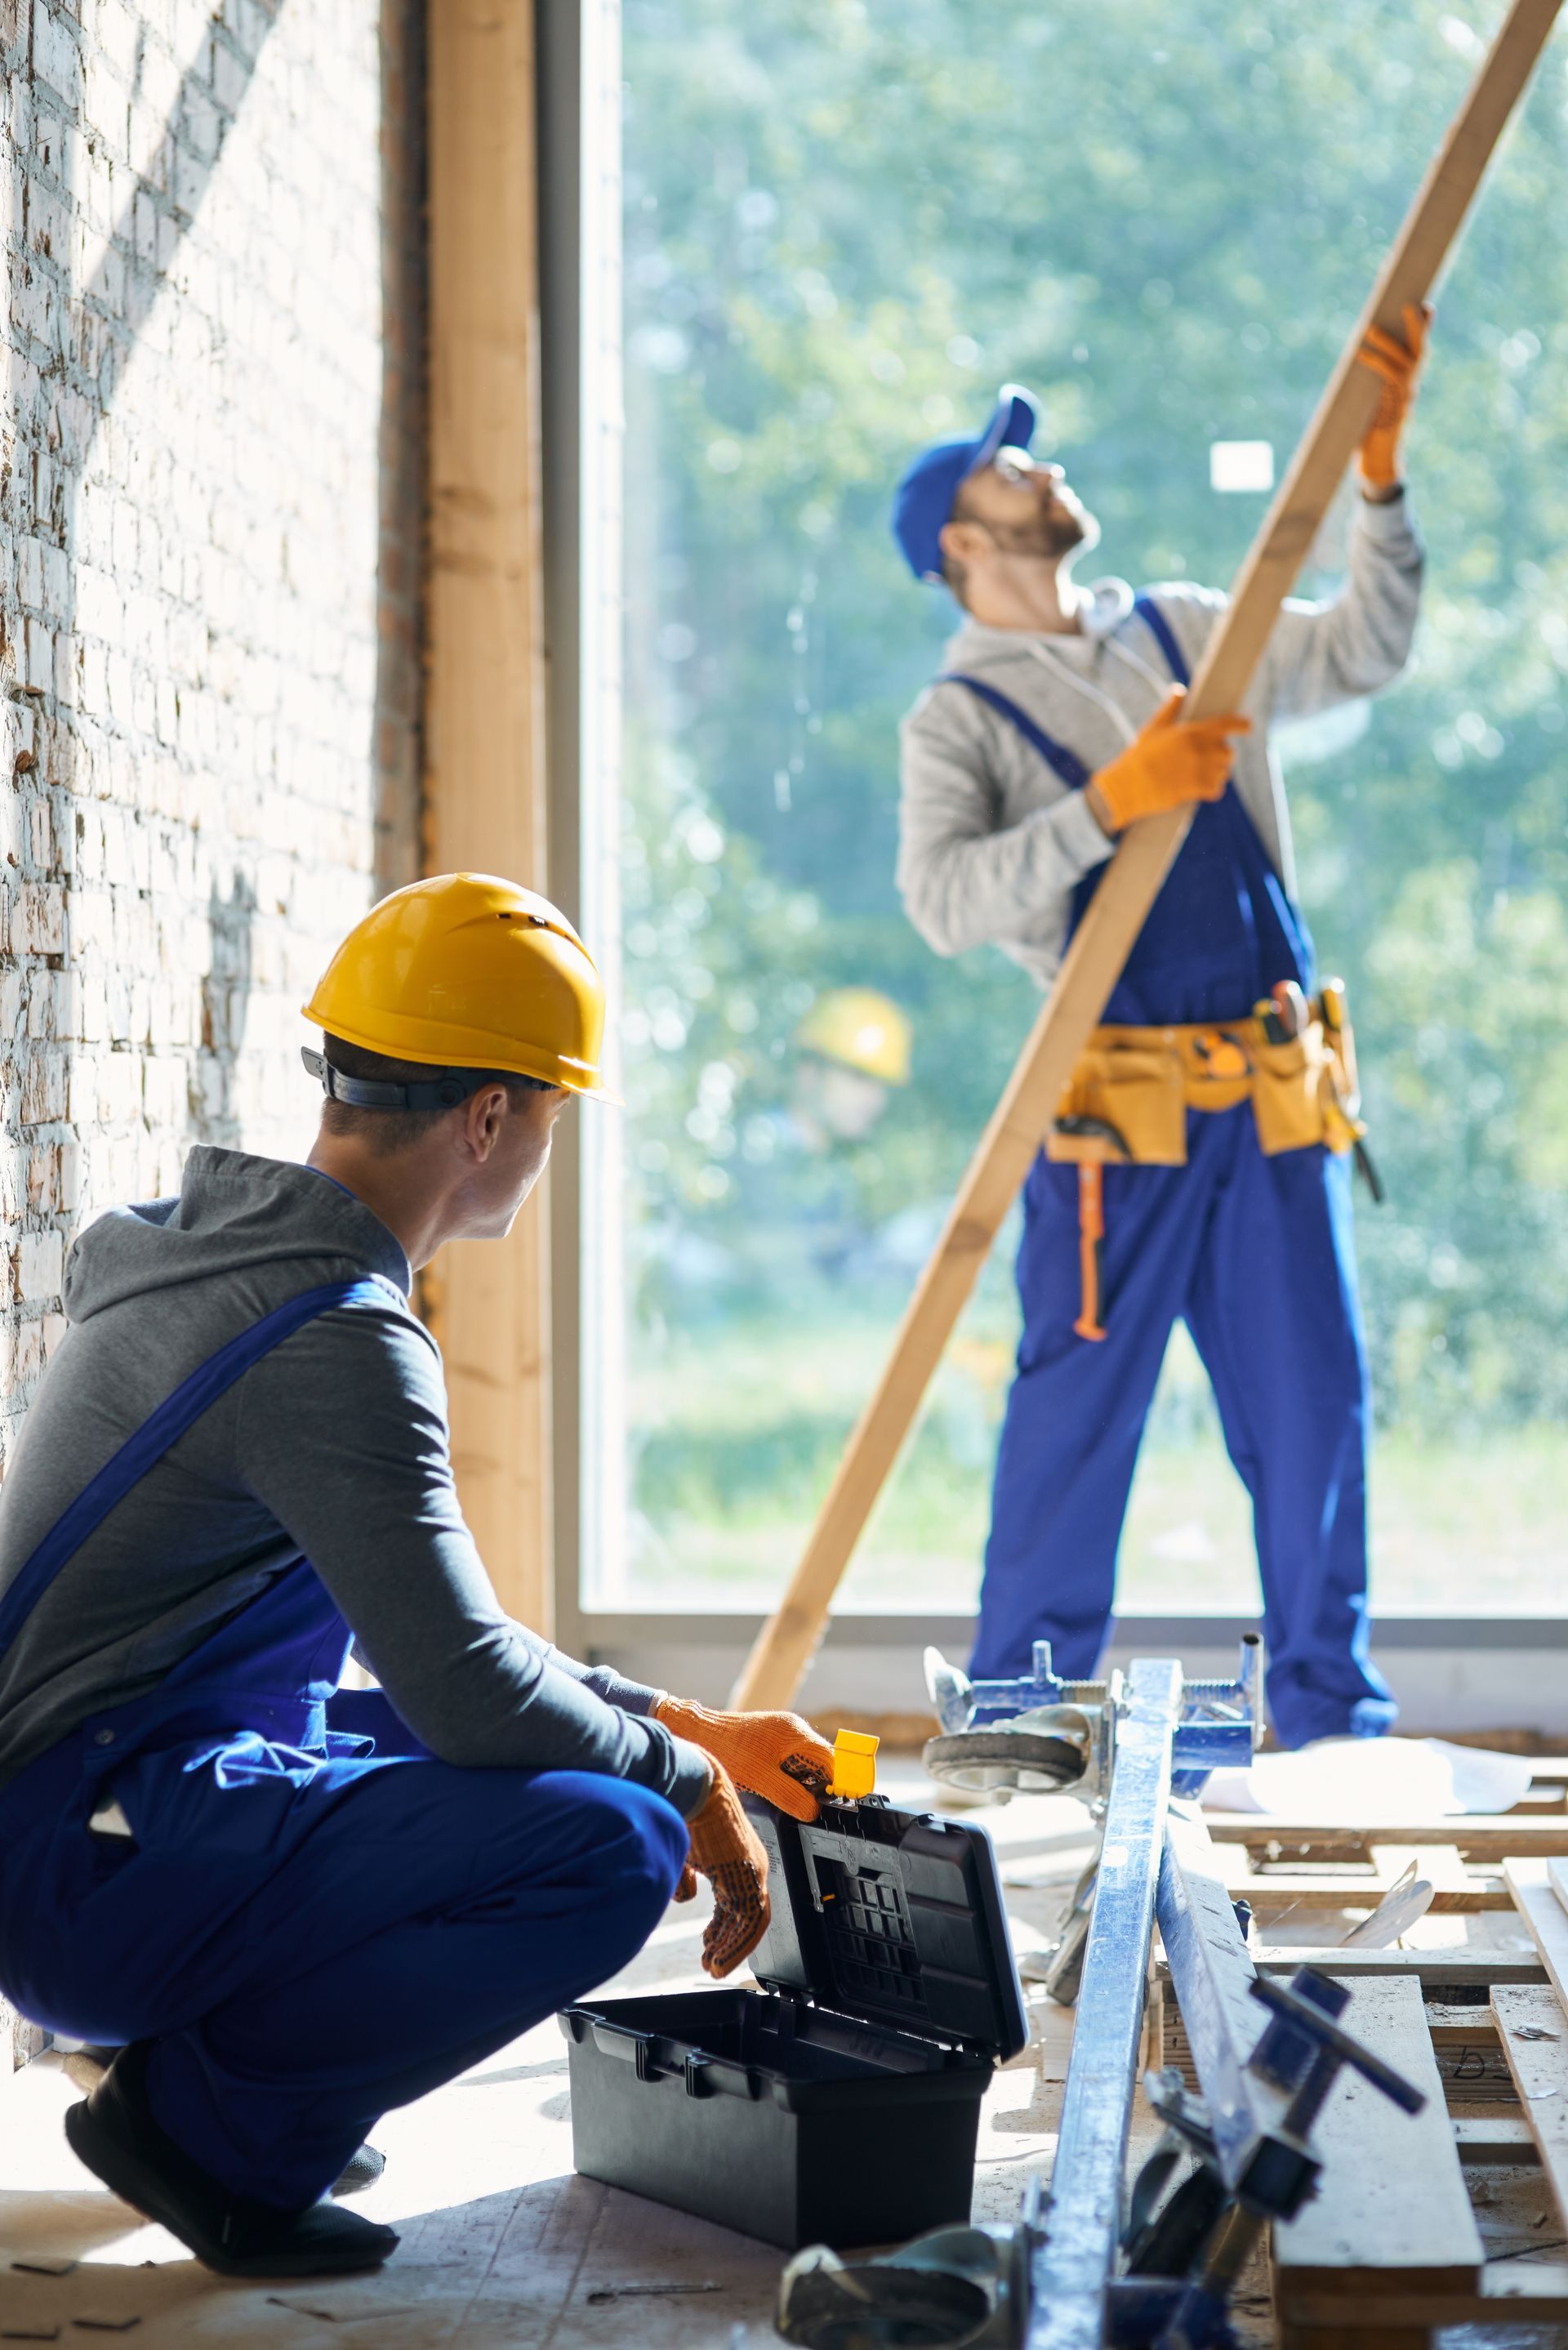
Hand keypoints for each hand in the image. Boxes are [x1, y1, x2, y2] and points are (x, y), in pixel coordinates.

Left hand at [653, 1695, 834, 1821]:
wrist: (696, 1733)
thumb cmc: (727, 1753)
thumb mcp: (761, 1780)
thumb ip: (791, 1796)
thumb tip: (814, 1811)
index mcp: (796, 1734)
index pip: (832, 1759)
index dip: (842, 1781)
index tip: (846, 1801)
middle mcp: (792, 1728)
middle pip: (822, 1759)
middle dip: (823, 1783)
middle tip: (819, 1807)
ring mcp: (781, 1732)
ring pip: (806, 1760)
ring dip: (807, 1781)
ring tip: (799, 1801)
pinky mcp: (769, 1738)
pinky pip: (791, 1758)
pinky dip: (792, 1775)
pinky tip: (781, 1790)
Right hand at [683, 1764, 770, 1977]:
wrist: (690, 1784)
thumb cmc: (682, 1808)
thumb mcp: (681, 1851)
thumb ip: (685, 1876)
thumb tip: (684, 1896)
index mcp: (735, 1856)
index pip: (736, 1900)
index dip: (723, 1927)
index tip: (709, 1944)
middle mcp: (748, 1864)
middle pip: (745, 1913)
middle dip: (727, 1941)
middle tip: (712, 1963)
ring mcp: (752, 1870)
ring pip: (750, 1921)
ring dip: (732, 1948)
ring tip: (715, 1967)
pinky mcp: (749, 1875)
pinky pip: (750, 1920)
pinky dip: (736, 1944)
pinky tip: (719, 1959)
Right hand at [1089, 689, 1249, 833]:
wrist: (1129, 786)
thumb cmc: (1139, 756)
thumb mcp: (1154, 728)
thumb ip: (1171, 707)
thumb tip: (1179, 689)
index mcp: (1193, 731)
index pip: (1228, 724)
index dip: (1241, 725)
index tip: (1248, 726)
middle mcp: (1202, 750)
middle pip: (1228, 752)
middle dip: (1221, 754)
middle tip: (1205, 758)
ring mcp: (1202, 771)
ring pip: (1224, 771)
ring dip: (1216, 773)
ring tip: (1198, 773)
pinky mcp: (1198, 790)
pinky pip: (1217, 790)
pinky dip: (1211, 790)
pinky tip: (1199, 788)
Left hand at [1357, 301, 1429, 494]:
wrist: (1377, 465)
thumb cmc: (1370, 435)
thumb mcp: (1372, 403)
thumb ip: (1373, 385)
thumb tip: (1358, 360)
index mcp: (1407, 385)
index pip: (1418, 353)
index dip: (1423, 330)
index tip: (1426, 307)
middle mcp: (1411, 389)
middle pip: (1420, 352)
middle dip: (1418, 328)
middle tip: (1411, 305)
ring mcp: (1405, 398)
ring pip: (1403, 363)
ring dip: (1387, 343)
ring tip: (1369, 328)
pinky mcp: (1394, 408)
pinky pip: (1387, 380)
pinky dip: (1375, 364)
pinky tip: (1362, 353)